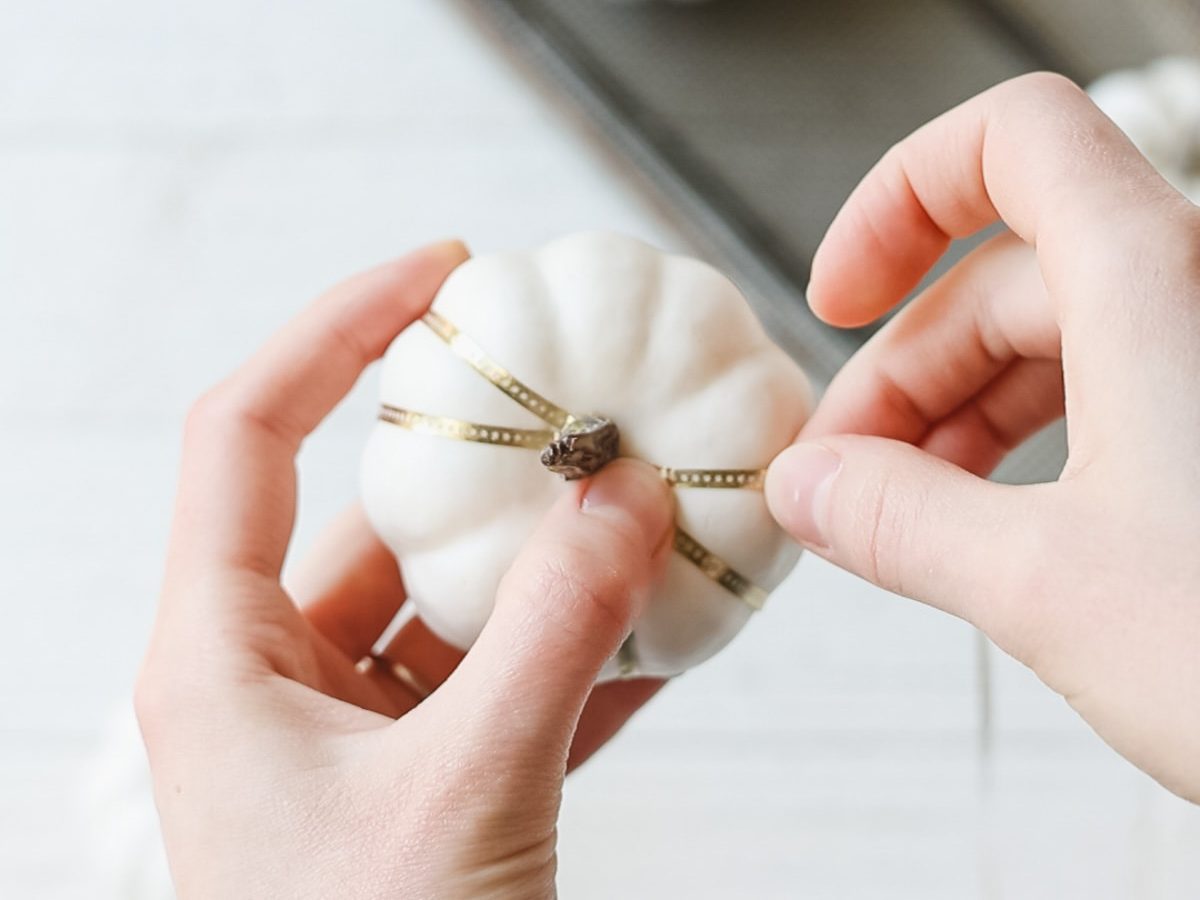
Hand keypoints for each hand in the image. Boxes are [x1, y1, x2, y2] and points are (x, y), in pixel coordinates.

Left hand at [135, 242, 673, 898]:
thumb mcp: (465, 793)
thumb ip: (553, 636)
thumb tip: (627, 498)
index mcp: (219, 662)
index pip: (249, 435)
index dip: (336, 331)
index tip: (442, 274)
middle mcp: (276, 681)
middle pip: (371, 512)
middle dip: (476, 449)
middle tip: (572, 386)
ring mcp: (358, 732)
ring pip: (455, 600)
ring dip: (551, 556)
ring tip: (642, 493)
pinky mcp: (432, 778)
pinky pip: (510, 677)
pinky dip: (586, 644)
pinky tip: (669, 614)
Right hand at [765, 73, 1199, 800]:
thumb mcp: (1051, 588)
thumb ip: (900, 523)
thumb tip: (810, 489)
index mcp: (1156, 285)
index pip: (1009, 141)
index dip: (900, 200)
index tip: (842, 297)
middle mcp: (1196, 299)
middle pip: (1002, 276)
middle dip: (900, 376)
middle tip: (842, 481)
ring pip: (1053, 343)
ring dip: (953, 421)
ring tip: (901, 518)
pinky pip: (1107, 398)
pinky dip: (1024, 450)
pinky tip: (983, 528)